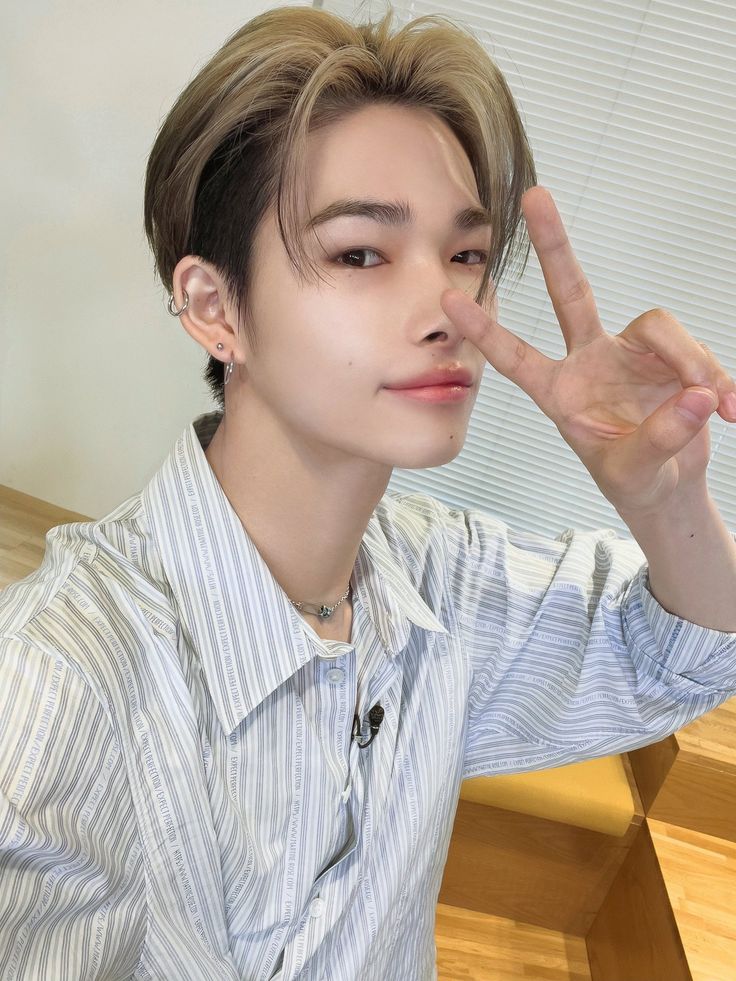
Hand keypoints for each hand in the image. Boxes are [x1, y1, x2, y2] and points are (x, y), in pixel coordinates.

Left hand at [441, 186, 735, 516]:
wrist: (670, 486)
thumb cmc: (635, 481)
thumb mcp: (635, 472)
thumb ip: (660, 437)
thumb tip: (697, 396)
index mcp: (561, 393)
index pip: (516, 357)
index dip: (486, 331)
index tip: (449, 300)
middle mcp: (590, 361)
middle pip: (571, 293)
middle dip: (555, 247)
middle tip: (536, 196)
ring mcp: (630, 354)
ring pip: (660, 327)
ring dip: (693, 363)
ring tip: (718, 408)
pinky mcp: (671, 355)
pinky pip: (697, 350)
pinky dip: (719, 379)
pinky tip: (732, 409)